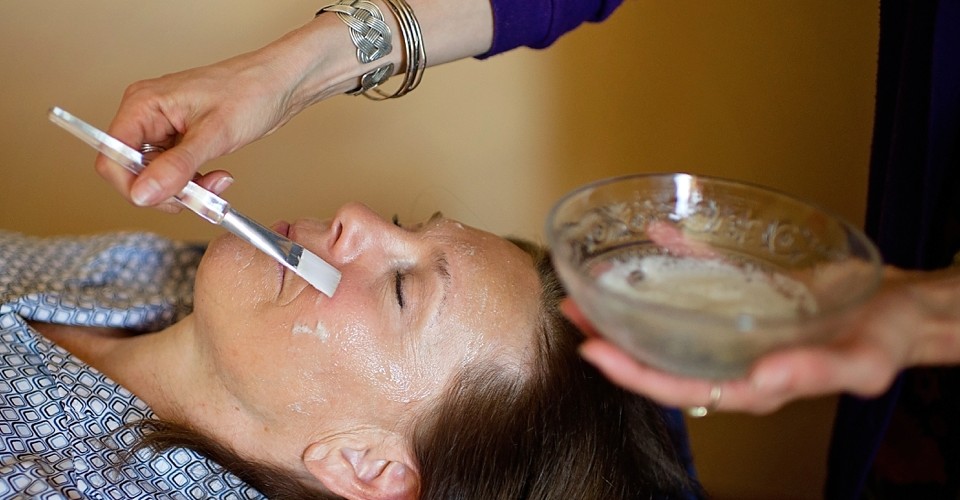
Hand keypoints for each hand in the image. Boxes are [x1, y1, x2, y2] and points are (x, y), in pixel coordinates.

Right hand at [96, 23, 333, 209]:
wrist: (280, 84)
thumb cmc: (251, 92)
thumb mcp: (215, 134)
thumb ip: (176, 167)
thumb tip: (142, 194)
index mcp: (143, 104)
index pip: (112, 157)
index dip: (132, 186)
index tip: (164, 199)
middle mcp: (147, 115)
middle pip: (133, 171)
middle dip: (166, 190)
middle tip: (200, 196)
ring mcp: (163, 127)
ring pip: (156, 176)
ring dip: (185, 188)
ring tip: (217, 183)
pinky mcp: (181, 139)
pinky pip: (174, 172)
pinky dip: (194, 182)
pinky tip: (218, 177)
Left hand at [564, 265, 959, 414]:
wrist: (901, 308)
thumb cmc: (885, 340)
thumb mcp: (860, 363)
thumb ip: (814, 372)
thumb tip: (762, 376)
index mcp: (751, 383)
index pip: (679, 385)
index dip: (633, 373)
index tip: (593, 352)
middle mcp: (731, 356)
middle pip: (660, 353)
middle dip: (614, 337)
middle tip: (572, 311)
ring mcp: (733, 325)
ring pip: (671, 318)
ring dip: (630, 304)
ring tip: (589, 283)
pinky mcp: (743, 292)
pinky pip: (702, 272)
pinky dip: (677, 254)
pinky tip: (653, 233)